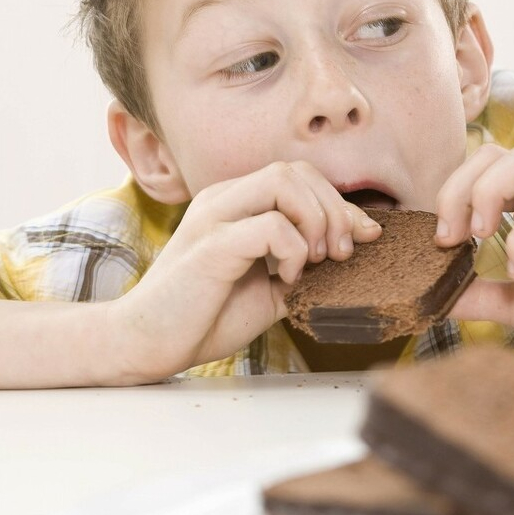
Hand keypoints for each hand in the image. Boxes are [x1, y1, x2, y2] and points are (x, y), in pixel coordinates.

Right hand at [108, 161, 381, 381]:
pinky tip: (288, 278)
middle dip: (334, 208)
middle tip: (342, 254)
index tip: (365, 237)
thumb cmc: (206, 315)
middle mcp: (223, 198)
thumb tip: (354, 251)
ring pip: (284, 181)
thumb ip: (302, 264)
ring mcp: (214, 217)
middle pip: (295, 170)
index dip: (339, 202)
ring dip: (317, 220)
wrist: (148, 344)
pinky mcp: (210, 245)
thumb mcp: (269, 286)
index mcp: (235, 202)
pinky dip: (294, 249)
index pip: (299, 175)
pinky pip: (270, 225)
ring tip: (318, 261)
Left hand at [434, 141, 513, 355]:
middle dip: (460, 185)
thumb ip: (474, 292)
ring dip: (487, 194)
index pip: (489, 161)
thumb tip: (428, 292)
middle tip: (450, 235)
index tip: (442, 237)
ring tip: (479, 238)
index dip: (455, 188)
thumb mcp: (512, 303)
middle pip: (501, 150)